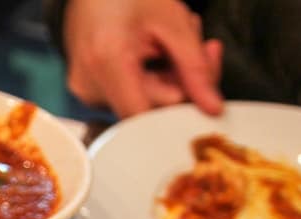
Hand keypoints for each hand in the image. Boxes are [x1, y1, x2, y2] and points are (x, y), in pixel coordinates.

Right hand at [62, 0, 223, 118]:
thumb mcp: (173, 21)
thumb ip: (196, 68)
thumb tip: (212, 108)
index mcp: (107, 61)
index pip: (147, 115)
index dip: (179, 109)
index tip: (202, 88)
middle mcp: (90, 85)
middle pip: (150, 110)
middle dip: (182, 85)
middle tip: (200, 50)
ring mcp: (87, 92)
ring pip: (145, 106)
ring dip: (169, 81)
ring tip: (170, 43)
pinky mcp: (90, 93)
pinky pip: (132, 99)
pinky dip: (152, 82)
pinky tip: (155, 55)